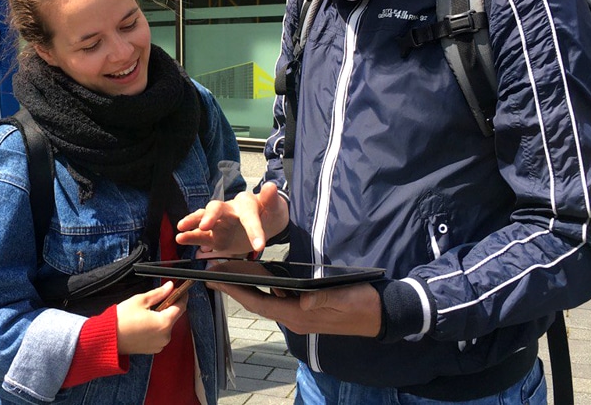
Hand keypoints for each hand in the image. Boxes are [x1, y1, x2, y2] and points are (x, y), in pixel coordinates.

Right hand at [116, 281, 186, 354]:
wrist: (108, 339)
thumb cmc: (121, 320)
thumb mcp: (140, 300)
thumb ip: (158, 293)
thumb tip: (170, 286)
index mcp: (164, 323)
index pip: (180, 307)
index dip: (182, 296)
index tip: (181, 290)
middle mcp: (165, 336)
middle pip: (174, 317)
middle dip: (169, 307)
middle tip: (160, 298)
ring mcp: (159, 344)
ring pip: (166, 326)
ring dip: (162, 318)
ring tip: (149, 312)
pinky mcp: (153, 349)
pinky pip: (160, 335)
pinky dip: (156, 328)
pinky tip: (145, 322)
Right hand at [176, 182, 288, 256]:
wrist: (265, 222)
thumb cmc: (269, 213)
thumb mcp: (275, 208)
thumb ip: (272, 200)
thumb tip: (271, 186)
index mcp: (245, 204)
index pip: (248, 215)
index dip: (253, 229)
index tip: (259, 246)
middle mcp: (229, 210)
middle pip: (216, 208)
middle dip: (210, 215)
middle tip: (206, 225)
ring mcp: (220, 222)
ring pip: (203, 218)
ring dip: (193, 221)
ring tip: (182, 227)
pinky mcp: (215, 236)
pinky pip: (201, 235)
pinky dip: (190, 236)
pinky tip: (180, 238)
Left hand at [209, 282, 381, 337]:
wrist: (381, 314)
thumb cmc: (362, 302)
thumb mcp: (343, 298)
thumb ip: (322, 299)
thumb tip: (304, 299)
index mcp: (298, 314)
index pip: (258, 301)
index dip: (235, 290)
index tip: (214, 278)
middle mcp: (294, 317)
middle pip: (256, 301)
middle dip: (232, 287)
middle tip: (209, 274)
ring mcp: (299, 314)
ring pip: (265, 299)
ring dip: (245, 287)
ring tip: (226, 273)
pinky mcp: (305, 310)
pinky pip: (277, 298)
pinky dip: (263, 288)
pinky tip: (256, 278)